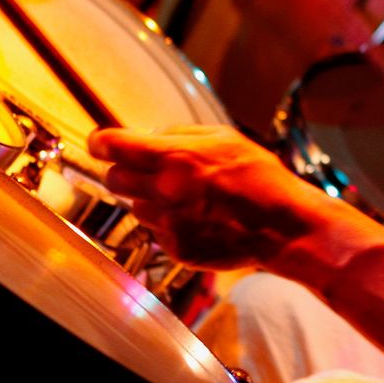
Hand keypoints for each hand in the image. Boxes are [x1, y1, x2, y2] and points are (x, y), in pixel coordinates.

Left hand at [89, 125, 312, 269]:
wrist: (282, 227)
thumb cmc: (260, 179)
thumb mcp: (226, 138)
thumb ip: (182, 133)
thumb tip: (152, 135)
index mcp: (175, 157)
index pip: (115, 146)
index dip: (102, 141)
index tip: (101, 142)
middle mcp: (165, 191)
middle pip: (114, 178)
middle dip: (124, 170)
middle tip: (145, 169)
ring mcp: (168, 223)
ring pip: (135, 206)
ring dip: (149, 198)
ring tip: (184, 196)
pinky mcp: (175, 248)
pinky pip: (156, 231)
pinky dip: (168, 223)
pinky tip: (197, 217)